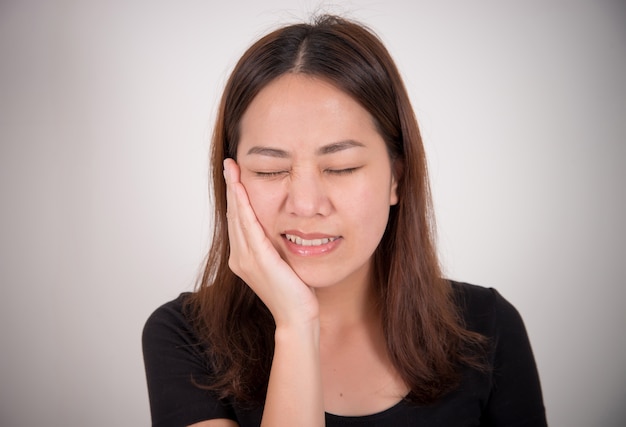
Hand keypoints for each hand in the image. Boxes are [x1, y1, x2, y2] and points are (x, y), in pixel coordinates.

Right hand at [223, 158, 318, 326]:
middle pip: (233, 215)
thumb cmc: (295, 292)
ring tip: (232, 169)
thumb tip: (283, 228)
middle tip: (230, 164)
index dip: (235, 196)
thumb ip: (277, 246)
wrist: (296, 317)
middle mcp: (240, 257)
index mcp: (244, 258)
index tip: (234, 175)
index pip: (238, 220)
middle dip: (232, 187)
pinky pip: (248, 226)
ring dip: (234, 191)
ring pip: (237, 217)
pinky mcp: (258, 259)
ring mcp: (246, 259)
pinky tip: (241, 189)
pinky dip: (243, 206)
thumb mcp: (283, 262)